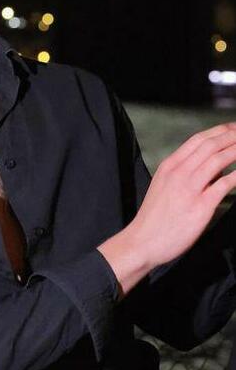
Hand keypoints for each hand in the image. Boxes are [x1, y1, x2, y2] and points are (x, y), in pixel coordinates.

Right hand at [98, 122, 235, 296]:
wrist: (143, 241)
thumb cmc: (154, 217)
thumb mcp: (163, 186)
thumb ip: (185, 174)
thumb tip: (214, 168)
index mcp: (169, 166)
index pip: (197, 140)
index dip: (218, 131)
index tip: (232, 128)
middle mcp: (178, 173)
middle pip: (209, 146)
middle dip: (231, 136)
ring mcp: (189, 189)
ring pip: (217, 160)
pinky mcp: (200, 207)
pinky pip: (223, 185)